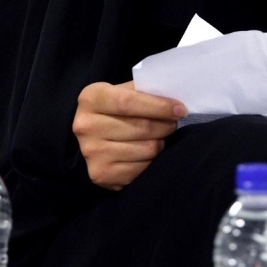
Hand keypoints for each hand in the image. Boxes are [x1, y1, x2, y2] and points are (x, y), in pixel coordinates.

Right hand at [72, 79, 186, 189]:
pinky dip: (152, 161)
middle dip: (166, 125)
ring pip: (146, 149)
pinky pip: (141, 169)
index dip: (158, 106)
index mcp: (91, 98)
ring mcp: (92, 153)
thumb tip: (174, 101)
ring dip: (161, 143)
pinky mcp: (100, 174)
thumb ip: (143, 92)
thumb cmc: (114, 108)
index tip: (180, 109)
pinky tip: (149, 152)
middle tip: (174, 123)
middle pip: (141, 127)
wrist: (91, 134)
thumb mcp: (122, 91)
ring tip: (161, 136)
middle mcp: (86, 126)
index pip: (129, 102)